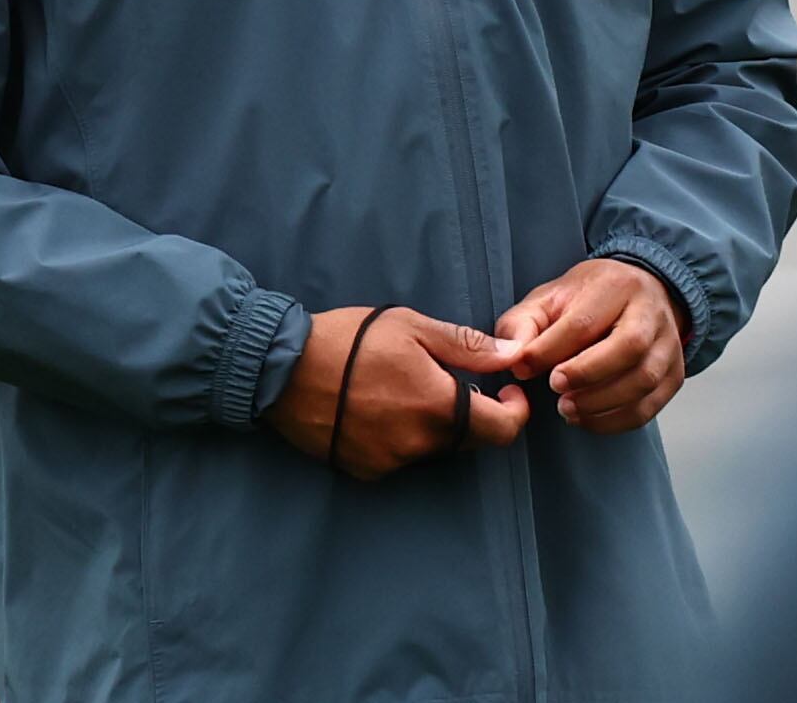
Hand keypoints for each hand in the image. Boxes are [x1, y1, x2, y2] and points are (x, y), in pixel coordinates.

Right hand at [266, 306, 530, 478]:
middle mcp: (418, 444)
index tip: (507, 390)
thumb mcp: (414, 328)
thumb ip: (468, 346)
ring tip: (410, 389)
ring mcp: (390, 461)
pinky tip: (383, 408)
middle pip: (470, 441)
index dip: (515, 412)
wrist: (282, 369)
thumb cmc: (351, 340)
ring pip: (435, 449)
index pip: (502, 431)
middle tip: (456, 380)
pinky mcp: (364, 468)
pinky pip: (402, 456)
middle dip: (476, 414)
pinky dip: (405, 436)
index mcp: (439, 408)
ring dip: (437, 425)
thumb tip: (514, 354)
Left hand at [495, 259, 689, 433]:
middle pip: (629, 347)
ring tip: (567, 408)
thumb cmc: (588, 301)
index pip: (584, 322)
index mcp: (616, 285)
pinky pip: (650, 406)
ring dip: (601, 403)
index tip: (524, 368)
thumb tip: (513, 357)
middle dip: (586, 375)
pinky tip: (589, 417)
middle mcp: (651, 311)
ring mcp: (668, 344)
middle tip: (555, 389)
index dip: (550, 351)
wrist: (640, 295)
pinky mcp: (674, 374)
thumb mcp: (549, 299)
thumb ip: (523, 324)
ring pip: (644, 379)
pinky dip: (616, 420)